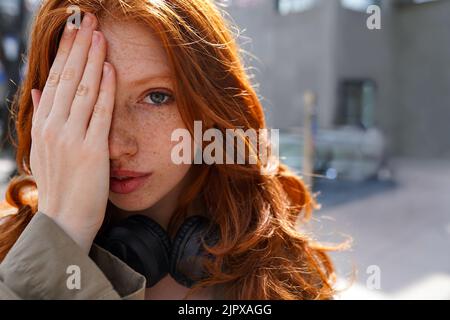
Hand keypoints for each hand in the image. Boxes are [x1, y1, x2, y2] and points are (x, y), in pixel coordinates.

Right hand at [30, 13, 115, 253]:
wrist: (65, 220)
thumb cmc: (61, 184)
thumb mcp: (44, 148)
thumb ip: (43, 116)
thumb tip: (40, 87)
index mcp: (44, 124)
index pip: (55, 79)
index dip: (65, 52)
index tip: (74, 29)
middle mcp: (53, 127)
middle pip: (67, 78)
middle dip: (78, 46)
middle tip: (87, 18)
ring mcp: (71, 138)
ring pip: (82, 90)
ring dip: (91, 60)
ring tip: (99, 34)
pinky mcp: (91, 150)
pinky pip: (99, 113)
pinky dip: (105, 90)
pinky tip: (110, 69)